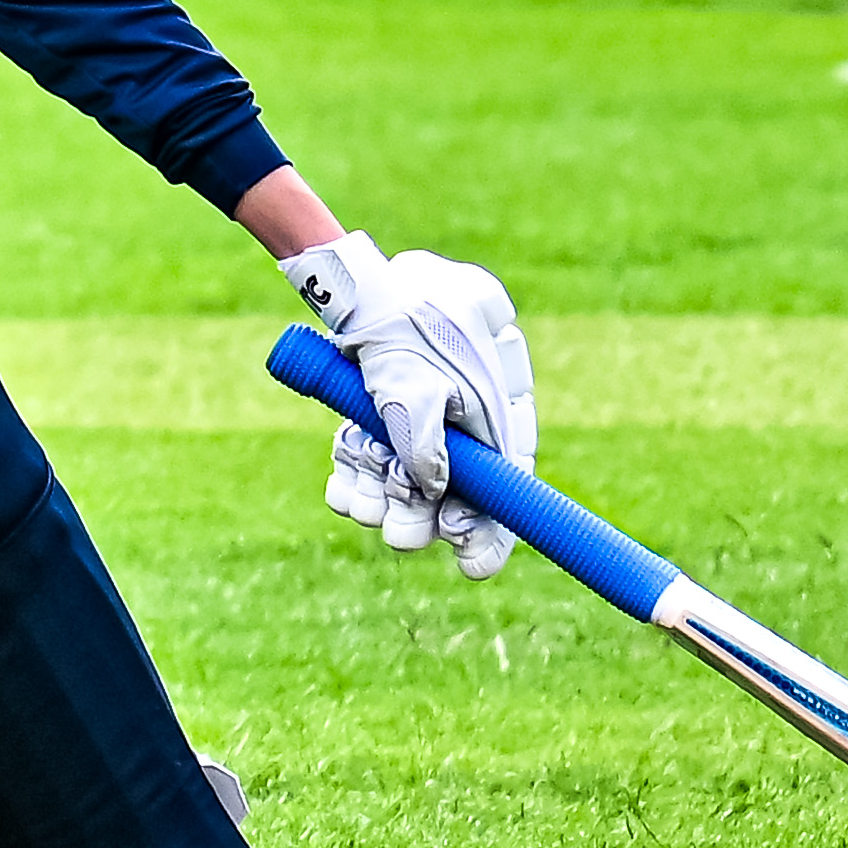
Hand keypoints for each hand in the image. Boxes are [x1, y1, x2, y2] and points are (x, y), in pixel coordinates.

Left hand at [281, 234, 537, 577]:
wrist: (365, 283)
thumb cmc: (406, 323)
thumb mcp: (418, 385)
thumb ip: (426, 441)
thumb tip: (434, 491)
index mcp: (496, 412)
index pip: (506, 485)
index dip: (491, 530)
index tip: (472, 564)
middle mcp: (464, 424)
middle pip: (453, 494)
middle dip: (426, 520)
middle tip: (402, 536)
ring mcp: (421, 421)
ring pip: (405, 483)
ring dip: (385, 502)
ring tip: (363, 505)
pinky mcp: (381, 419)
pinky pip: (371, 464)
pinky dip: (356, 479)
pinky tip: (342, 489)